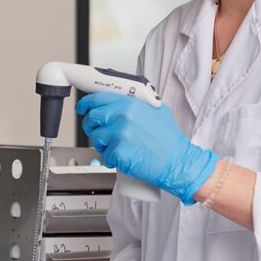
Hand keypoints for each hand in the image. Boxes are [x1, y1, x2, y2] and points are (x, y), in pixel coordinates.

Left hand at [76, 93, 218, 204]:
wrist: (177, 161)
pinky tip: (124, 157)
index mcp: (131, 104)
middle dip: (92, 126)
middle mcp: (123, 117)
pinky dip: (111, 159)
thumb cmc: (169, 139)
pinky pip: (104, 156)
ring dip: (103, 144)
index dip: (86, 103)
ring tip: (118, 146)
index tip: (82, 107)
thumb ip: (137, 103)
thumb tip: (121, 100)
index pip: (98, 98)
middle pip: (92, 118)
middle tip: (101, 131)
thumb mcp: (157, 110)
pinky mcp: (119, 153)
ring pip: (96, 138)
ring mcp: (120, 135)